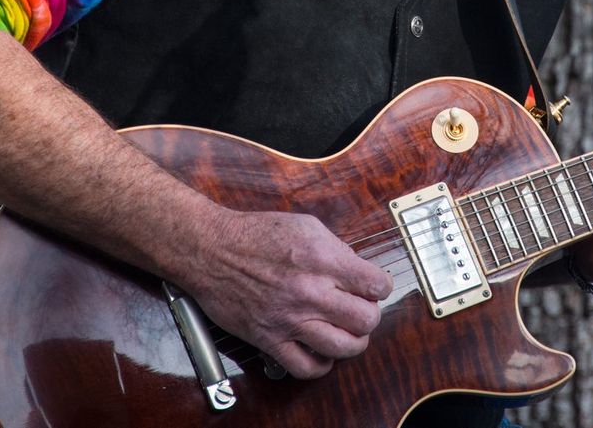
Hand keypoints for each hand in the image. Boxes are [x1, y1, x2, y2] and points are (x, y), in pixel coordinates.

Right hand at [181, 206, 392, 378]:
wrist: (211, 250)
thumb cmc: (255, 234)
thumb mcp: (306, 226)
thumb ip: (336, 249)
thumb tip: (357, 270)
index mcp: (323, 259)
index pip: (376, 285)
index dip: (381, 287)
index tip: (375, 288)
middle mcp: (310, 291)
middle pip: (365, 320)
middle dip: (370, 315)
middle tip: (361, 310)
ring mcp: (291, 319)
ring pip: (343, 347)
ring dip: (353, 342)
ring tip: (347, 333)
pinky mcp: (270, 339)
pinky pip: (307, 367)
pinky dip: (321, 364)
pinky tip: (322, 351)